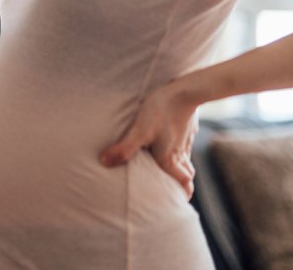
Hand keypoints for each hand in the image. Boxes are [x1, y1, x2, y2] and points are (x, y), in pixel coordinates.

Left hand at [99, 83, 198, 198]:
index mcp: (170, 159)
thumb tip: (105, 163)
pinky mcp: (186, 126)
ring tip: (167, 169)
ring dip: (180, 167)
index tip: (177, 202)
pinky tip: (168, 142)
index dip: (182, 194)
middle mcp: (180, 153)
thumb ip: (124, 148)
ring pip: (186, 160)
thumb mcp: (139, 130)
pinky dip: (179, 149)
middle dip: (181, 184)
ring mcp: (185, 139)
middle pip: (187, 175)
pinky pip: (184, 143)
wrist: (185, 90)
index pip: (184, 184)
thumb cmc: (161, 110)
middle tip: (171, 189)